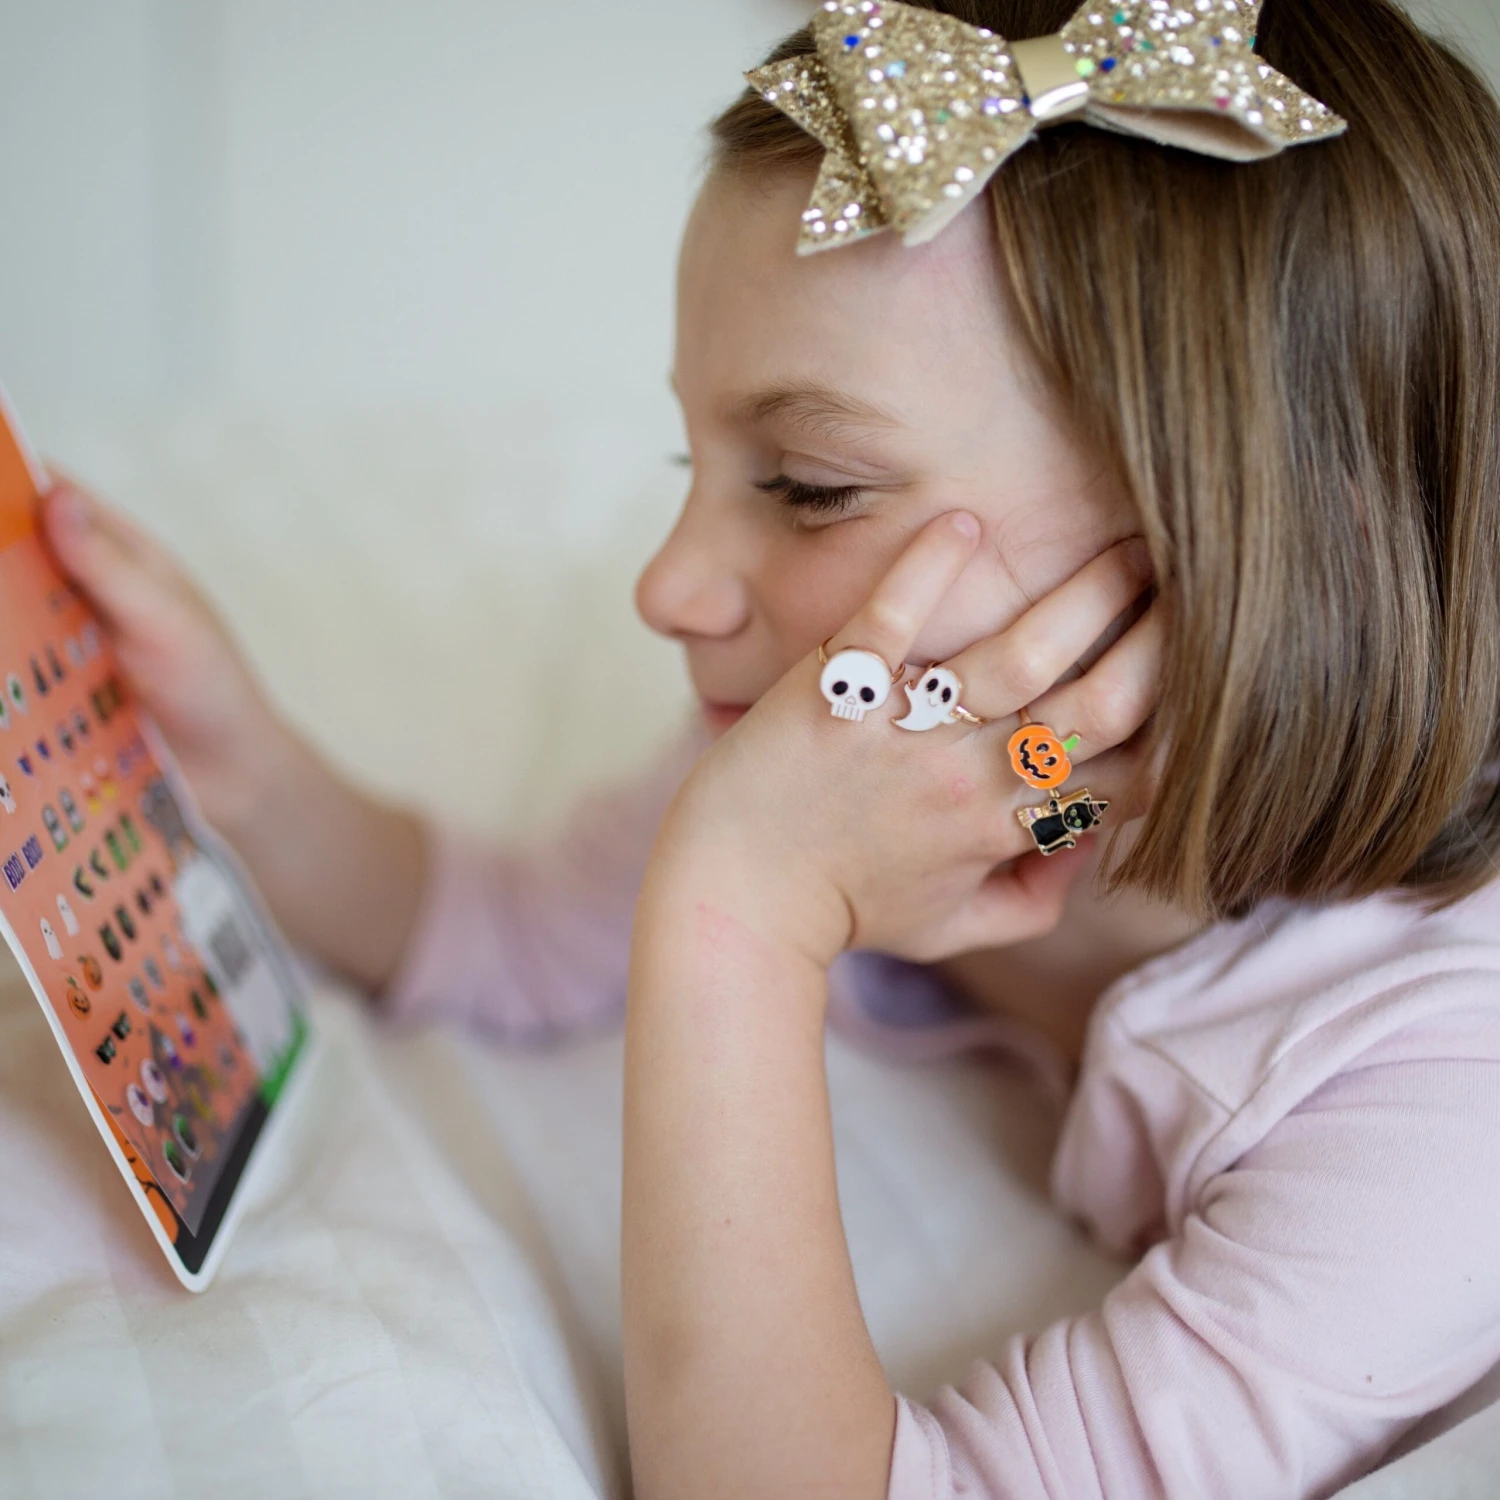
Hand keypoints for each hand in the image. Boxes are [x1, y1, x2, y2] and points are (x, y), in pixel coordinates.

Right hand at [42, 476, 426, 991]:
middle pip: (6, 554)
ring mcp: (58, 640)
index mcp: (115, 554)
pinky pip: (3, 671)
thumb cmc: (211, 685)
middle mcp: (79, 589)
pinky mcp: (47, 690)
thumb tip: (56, 499)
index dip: (1, 481)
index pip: (45, 494)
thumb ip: (110, 566)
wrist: (232, 777)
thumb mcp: (164, 619)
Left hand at [648, 512, 1160, 968]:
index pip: (1128, 773)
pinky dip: (928, 568)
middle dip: (1164, 644)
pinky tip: (966, 523)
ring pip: (1022, 654)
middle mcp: (968, 777)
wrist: (732, 894)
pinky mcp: (838, 689)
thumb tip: (1091, 843)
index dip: (1182, 725)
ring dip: (1089, 594)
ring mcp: (904, 729)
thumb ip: (1033, 897)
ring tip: (1132, 544)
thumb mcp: (950, 927)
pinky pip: (891, 619)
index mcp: (1003, 829)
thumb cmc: (842, 907)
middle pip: (1099, 704)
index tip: (1206, 674)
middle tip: (1195, 587)